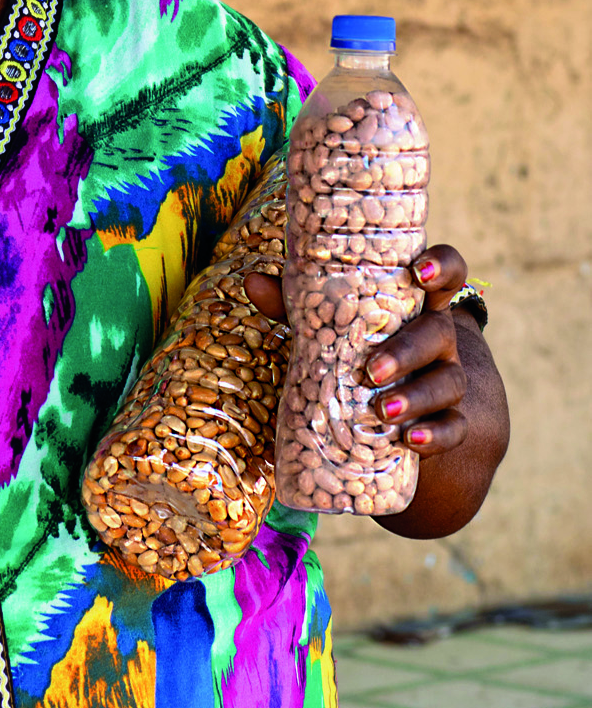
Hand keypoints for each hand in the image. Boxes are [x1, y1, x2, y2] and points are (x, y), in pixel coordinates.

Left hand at [243, 244, 469, 454]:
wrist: (388, 412)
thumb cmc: (354, 352)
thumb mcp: (330, 327)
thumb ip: (296, 305)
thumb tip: (252, 282)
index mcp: (414, 305)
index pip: (445, 273)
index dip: (442, 266)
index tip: (420, 271)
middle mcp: (438, 339)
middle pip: (439, 332)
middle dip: (408, 349)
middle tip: (372, 370)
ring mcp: (447, 380)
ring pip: (447, 383)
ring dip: (416, 396)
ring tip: (382, 410)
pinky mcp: (449, 423)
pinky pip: (454, 429)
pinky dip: (435, 435)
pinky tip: (410, 441)